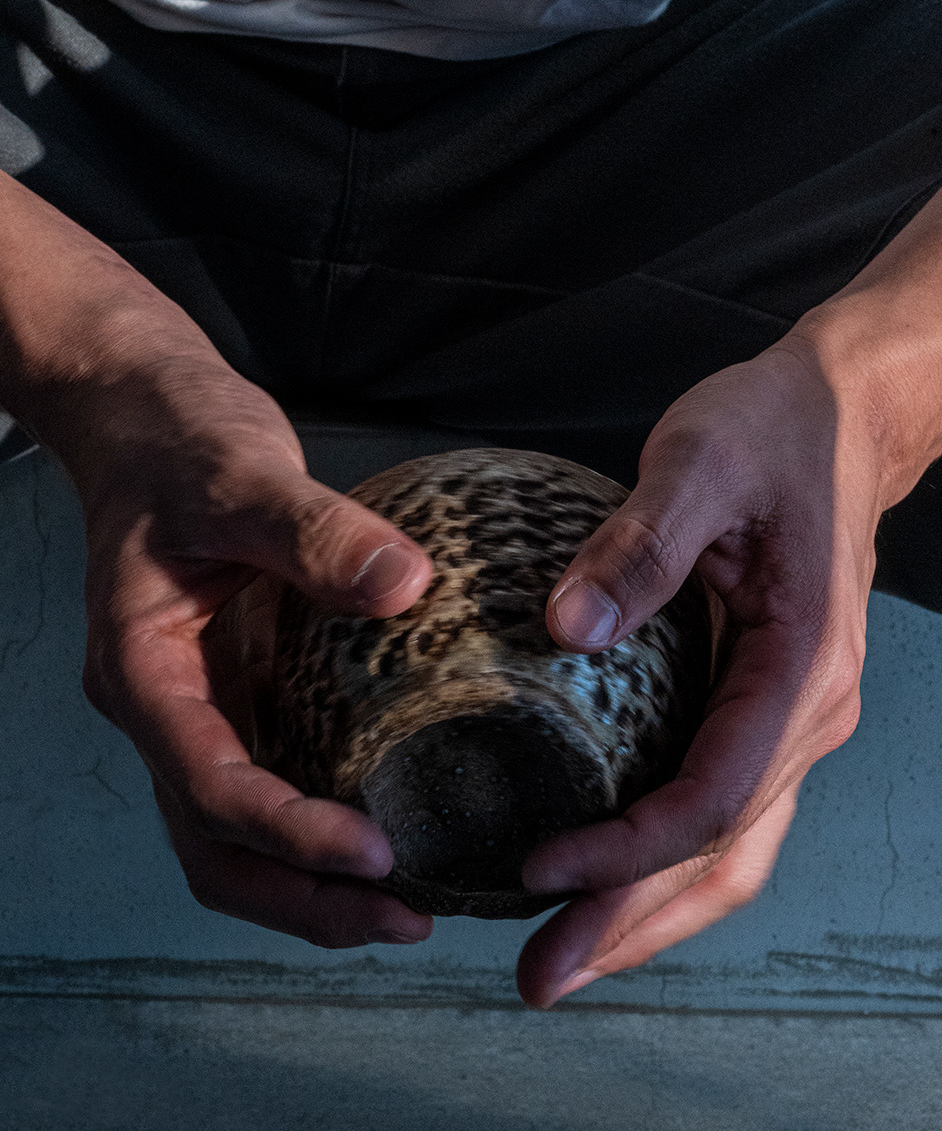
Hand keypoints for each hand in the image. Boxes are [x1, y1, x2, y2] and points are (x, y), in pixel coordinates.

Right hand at [58, 320, 437, 947]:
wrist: (149, 417)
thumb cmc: (180, 441)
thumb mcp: (244, 472)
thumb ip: (315, 530)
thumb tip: (404, 585)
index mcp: (143, 666)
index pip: (208, 783)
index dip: (288, 833)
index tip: (374, 855)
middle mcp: (161, 705)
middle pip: (214, 845)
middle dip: (301, 898)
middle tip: (405, 917)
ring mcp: (194, 706)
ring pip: (231, 836)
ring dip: (306, 886)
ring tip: (403, 906)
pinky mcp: (232, 693)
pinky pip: (262, 787)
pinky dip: (312, 832)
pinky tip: (387, 830)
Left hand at [519, 336, 880, 1005]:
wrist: (840, 413)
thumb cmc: (772, 432)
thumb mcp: (698, 465)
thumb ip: (637, 547)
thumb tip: (562, 631)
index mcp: (802, 664)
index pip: (717, 794)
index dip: (628, 848)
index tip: (538, 868)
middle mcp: (807, 708)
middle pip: (726, 852)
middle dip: (632, 923)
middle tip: (537, 978)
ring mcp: (790, 713)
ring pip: (730, 847)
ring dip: (648, 910)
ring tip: (561, 957)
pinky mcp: (761, 700)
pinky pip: (721, 805)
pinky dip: (662, 857)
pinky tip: (603, 872)